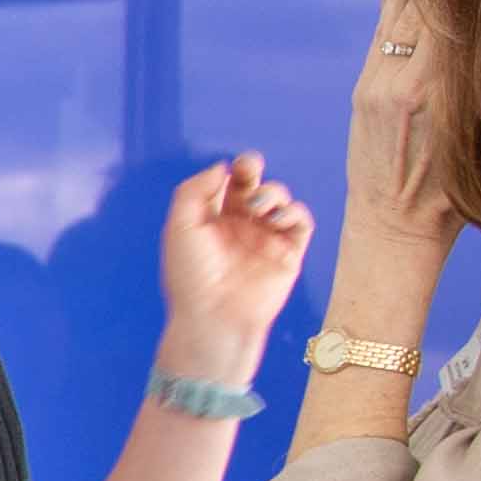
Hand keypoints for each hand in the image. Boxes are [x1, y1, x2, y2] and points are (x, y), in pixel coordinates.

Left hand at [153, 153, 315, 365]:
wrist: (214, 314)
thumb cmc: (191, 275)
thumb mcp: (181, 227)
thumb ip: (194, 191)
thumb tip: (222, 167)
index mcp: (211, 220)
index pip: (226, 185)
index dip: (233, 170)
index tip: (232, 168)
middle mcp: (239, 227)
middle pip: (253, 185)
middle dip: (253, 168)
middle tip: (250, 167)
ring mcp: (265, 238)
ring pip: (278, 199)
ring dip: (272, 193)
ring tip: (256, 207)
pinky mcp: (288, 252)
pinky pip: (300, 221)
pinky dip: (293, 212)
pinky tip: (276, 219)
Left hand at [340, 0, 458, 239]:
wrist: (394, 225)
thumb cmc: (456, 189)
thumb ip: (477, 79)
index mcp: (439, 92)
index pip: (451, 14)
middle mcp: (405, 81)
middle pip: (424, 3)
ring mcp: (378, 82)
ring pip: (399, 11)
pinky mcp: (364, 86)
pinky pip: (384, 29)